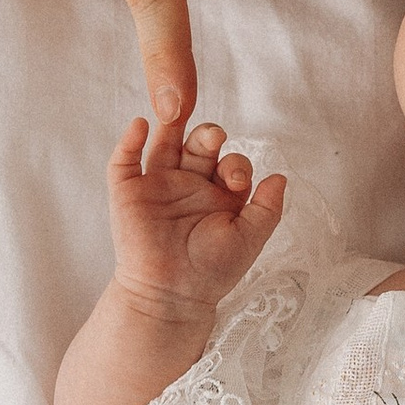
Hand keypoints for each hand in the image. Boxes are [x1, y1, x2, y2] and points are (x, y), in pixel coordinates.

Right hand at [104, 112, 286, 320]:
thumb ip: (268, 208)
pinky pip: (124, 161)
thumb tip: (280, 176)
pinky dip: (129, 140)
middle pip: (199, 145)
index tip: (235, 181)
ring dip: (171, 124)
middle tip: (214, 138)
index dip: (235, 163)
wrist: (171, 296)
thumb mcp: (249, 238)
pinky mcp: (128, 192)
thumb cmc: (212, 271)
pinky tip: (140, 125)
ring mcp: (157, 185)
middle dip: (209, 135)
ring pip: (164, 144)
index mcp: (218, 195)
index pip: (230, 162)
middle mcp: (189, 184)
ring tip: (178, 107)